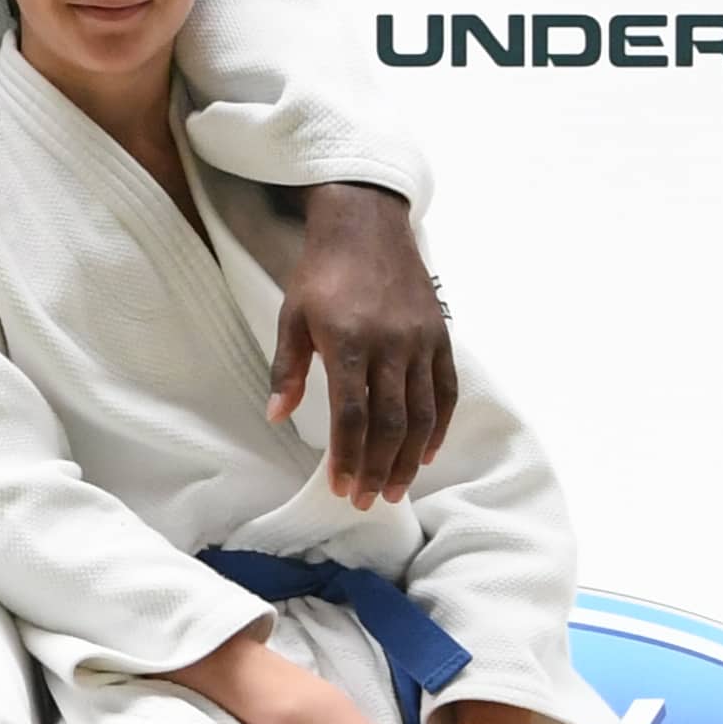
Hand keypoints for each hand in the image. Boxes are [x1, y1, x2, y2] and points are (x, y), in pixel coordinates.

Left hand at [266, 182, 456, 505]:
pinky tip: (427, 453)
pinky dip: (439, 426)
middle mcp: (390, 345)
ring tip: (397, 489)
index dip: (348, 458)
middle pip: (390, 423)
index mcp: (348, 342)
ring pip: (422, 414)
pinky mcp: (440, 335)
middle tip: (369, 500)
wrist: (366, 223)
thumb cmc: (321, 272)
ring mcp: (420, 341)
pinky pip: (445, 390)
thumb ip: (288, 370)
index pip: (352, 415)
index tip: (341, 488)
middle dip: (379, 468)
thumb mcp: (292, 316)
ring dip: (409, 458)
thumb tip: (277, 417)